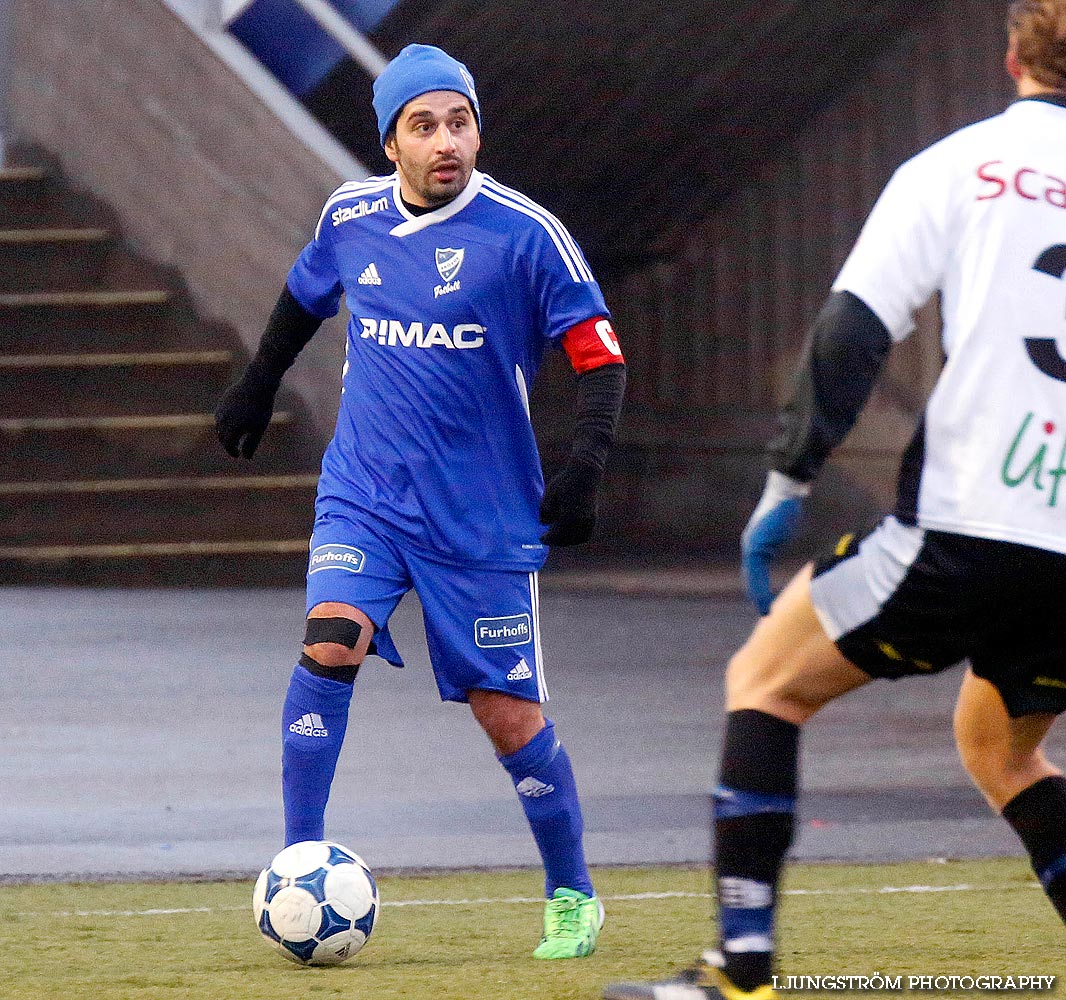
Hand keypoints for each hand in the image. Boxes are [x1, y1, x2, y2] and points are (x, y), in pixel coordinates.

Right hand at [214, 369, 277, 458]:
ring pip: (219, 426)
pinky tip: (232, 424)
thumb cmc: (261, 407)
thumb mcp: (259, 427)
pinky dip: (224, 423)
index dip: (232, 451)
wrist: (257, 383)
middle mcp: (223, 419)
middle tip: (235, 449)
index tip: (238, 455)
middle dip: (227, 444)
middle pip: (222, 437)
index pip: (228, 444)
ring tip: (233, 438)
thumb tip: (246, 457)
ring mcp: (221, 409)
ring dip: (224, 434)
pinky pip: (220, 416)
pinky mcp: (222, 401)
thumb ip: (252, 443)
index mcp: (232, 426)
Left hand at [539, 458, 601, 545]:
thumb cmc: (565, 481)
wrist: (585, 473)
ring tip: (557, 537)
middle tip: (547, 538)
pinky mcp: (593, 517)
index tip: (541, 538)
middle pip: (567, 539)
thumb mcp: (549, 494)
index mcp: (569, 516)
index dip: (548, 538)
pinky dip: (578, 537)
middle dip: (556, 541)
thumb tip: (543, 523)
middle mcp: (581, 521)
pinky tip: (570, 534)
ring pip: (578, 538)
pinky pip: (586, 534)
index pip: (557, 535)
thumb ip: (544, 510)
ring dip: (567, 541)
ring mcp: (589, 520)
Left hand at [741, 470, 810, 614]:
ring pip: (752, 576)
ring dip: (757, 594)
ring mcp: (752, 545)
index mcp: (755, 545)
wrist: (785, 494)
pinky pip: (756, 570)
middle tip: (764, 611)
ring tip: (764, 610)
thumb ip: (778, 541)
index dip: (758, 587)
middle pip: (750, 576)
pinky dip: (760, 586)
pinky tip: (763, 596)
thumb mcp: (781, 530)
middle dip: (756, 594)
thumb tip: (782, 542)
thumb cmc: (787, 509)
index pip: (754, 571)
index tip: (763, 601)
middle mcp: (750, 546)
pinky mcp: (756, 545)